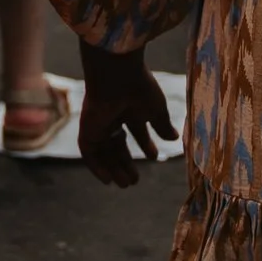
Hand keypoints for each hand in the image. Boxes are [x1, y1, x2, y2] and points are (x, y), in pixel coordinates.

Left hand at [78, 46, 172, 188]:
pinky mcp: (87, 129)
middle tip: (136, 180)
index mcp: (130, 108)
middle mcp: (113, 116)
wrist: (117, 76)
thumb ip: (163, 125)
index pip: (136, 130)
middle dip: (126, 163)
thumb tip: (174, 138)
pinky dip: (96, 167)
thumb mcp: (156, 110)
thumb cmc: (139, 88)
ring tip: (126, 184)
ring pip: (104, 152)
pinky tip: (107, 180)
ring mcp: (99, 123)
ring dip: (114, 169)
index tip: (154, 157)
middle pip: (118, 145)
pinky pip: (88, 152)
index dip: (145, 144)